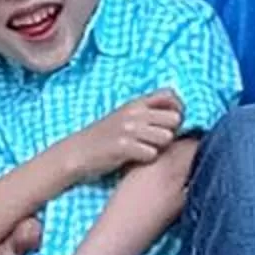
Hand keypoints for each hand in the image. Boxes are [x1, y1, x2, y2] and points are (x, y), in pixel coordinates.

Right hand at [68, 91, 184, 180]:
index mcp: (135, 103)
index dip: (178, 109)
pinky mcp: (123, 147)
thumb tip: (176, 115)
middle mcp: (134, 113)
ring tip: (147, 150)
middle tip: (159, 141)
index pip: (170, 95)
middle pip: (174, 118)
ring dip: (161, 147)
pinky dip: (148, 159)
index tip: (171, 123)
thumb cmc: (103, 137)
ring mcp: (128, 129)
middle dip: (172, 132)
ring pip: (166, 137)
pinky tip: (137, 159)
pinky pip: (152, 153)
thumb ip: (146, 112)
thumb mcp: (124, 117)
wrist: (76, 152)